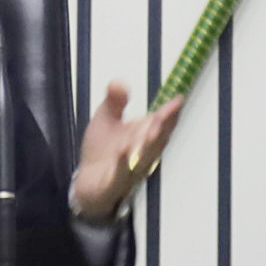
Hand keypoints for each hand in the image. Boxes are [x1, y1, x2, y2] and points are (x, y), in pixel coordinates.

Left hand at [68, 81, 184, 224]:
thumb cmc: (103, 151)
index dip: (170, 114)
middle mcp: (142, 154)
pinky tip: (122, 152)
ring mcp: (130, 170)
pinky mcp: (113, 183)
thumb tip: (120, 82)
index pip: (161, 125)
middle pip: (156, 141)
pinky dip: (123, 165)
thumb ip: (114, 101)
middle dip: (161, 128)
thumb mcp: (106, 119)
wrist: (88, 183)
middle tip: (163, 116)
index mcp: (144, 137)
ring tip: (149, 132)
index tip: (178, 100)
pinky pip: (120, 174)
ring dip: (147, 146)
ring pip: (142, 158)